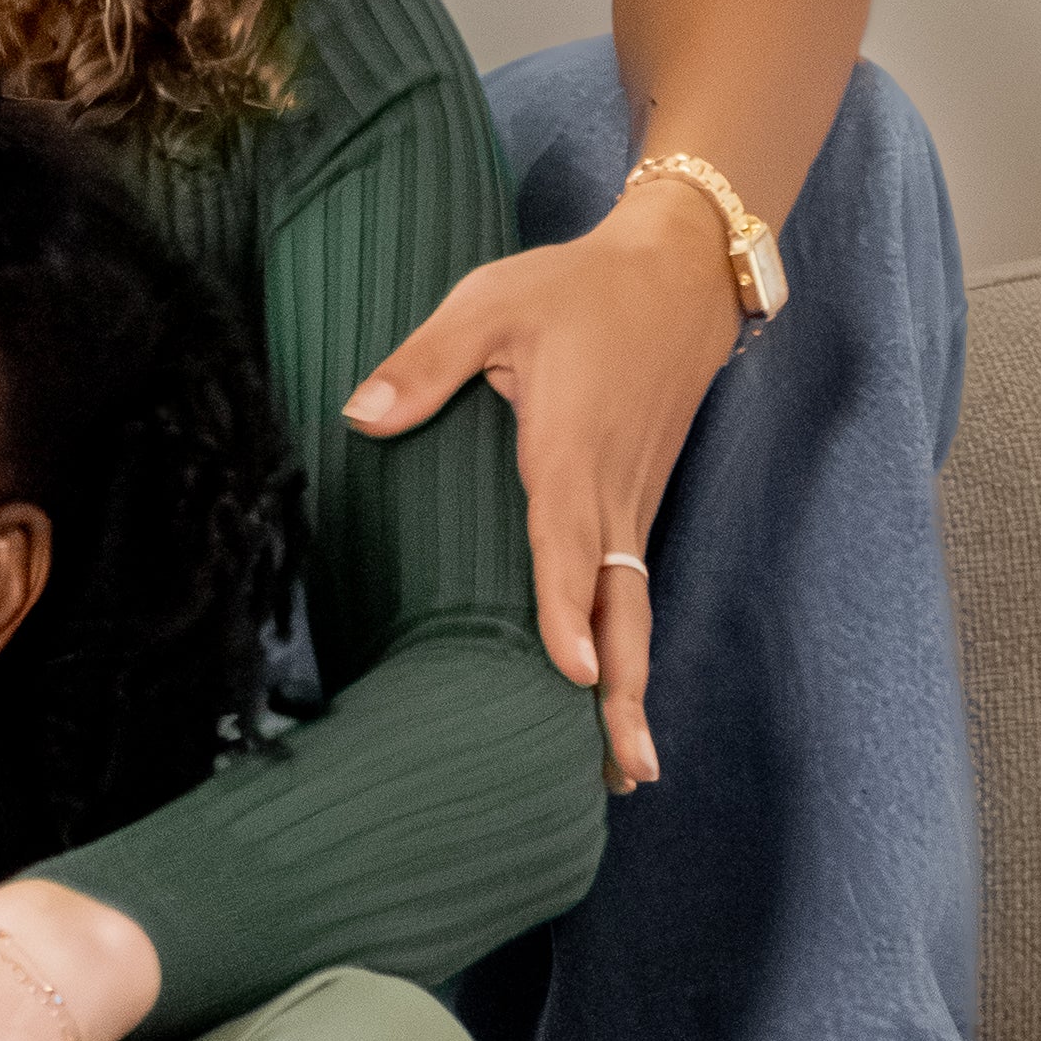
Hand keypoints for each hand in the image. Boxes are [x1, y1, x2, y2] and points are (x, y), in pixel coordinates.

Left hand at [340, 185, 737, 787]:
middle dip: (624, 688)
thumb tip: (360, 416)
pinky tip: (619, 689)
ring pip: (636, 603)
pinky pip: (635, 583)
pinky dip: (632, 640)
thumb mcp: (491, 302)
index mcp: (571, 448)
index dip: (569, 608)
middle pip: (622, 603)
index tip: (575, 672)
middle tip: (624, 768)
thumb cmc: (576, 287)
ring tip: (628, 765)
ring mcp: (635, 499)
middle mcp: (612, 489)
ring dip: (634, 681)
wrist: (680, 272)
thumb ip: (426, 361)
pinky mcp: (640, 497)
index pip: (569, 543)